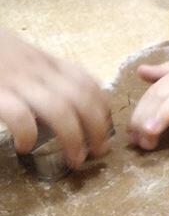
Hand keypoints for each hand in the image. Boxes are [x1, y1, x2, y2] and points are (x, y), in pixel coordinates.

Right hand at [0, 30, 110, 166]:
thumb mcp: (19, 56)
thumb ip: (40, 73)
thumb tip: (69, 103)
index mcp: (44, 61)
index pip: (87, 81)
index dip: (102, 106)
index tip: (106, 127)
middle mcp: (36, 69)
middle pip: (82, 98)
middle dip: (96, 128)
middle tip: (98, 152)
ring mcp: (15, 80)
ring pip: (60, 109)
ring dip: (73, 138)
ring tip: (75, 159)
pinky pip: (21, 115)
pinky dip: (28, 134)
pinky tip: (25, 147)